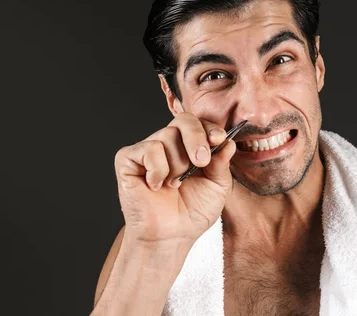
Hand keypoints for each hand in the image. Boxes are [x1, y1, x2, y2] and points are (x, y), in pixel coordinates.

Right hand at [113, 112, 235, 245]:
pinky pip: (149, 149)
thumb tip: (228, 142)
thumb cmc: (192, 213)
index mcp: (190, 146)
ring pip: (167, 136)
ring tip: (173, 185)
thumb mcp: (217, 186)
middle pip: (184, 121)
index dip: (210, 128)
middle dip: (196, 138)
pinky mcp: (128, 159)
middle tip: (201, 162)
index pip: (200, 123)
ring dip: (177, 165)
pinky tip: (156, 185)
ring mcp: (147, 150)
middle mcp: (169, 144)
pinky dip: (158, 169)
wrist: (171, 236)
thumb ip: (222, 163)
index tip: (218, 139)